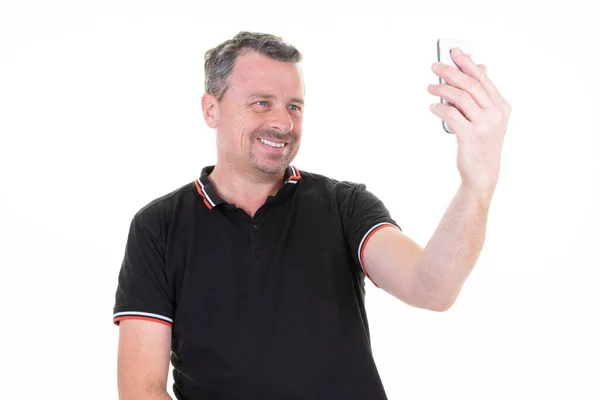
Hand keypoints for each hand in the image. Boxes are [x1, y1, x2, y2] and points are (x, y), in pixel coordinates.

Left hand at [427, 47, 511, 197]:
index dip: (467, 63)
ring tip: (430, 87)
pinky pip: (451, 114)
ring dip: (442, 89)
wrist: (483, 173)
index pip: (483, 78)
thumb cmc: (482, 144)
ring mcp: (484, 125)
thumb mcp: (489, 119)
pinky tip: (433, 106)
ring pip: (460, 97)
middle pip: (470, 84)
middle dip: (451, 72)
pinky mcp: (470, 135)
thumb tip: (481, 67)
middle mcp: (495, 114)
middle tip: (435, 66)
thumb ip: (484, 96)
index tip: (454, 52)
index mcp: (502, 107)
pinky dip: (440, 108)